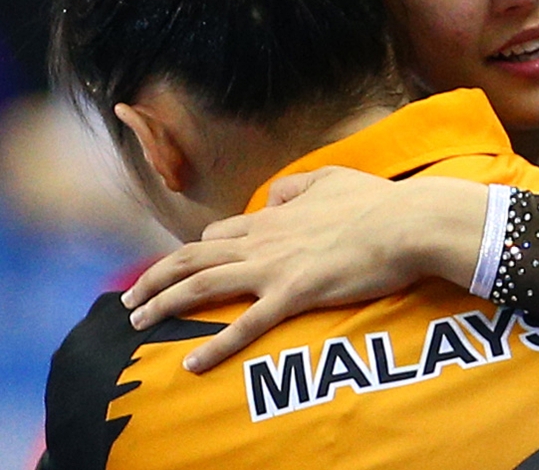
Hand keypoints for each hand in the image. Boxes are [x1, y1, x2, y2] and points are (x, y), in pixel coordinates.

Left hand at [121, 166, 486, 371]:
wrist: (406, 224)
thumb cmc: (376, 202)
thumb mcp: (332, 178)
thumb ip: (298, 185)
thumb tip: (276, 197)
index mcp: (274, 217)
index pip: (217, 235)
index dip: (194, 252)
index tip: (181, 270)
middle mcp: (264, 241)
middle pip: (192, 258)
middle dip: (154, 278)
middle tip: (129, 299)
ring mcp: (275, 268)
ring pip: (203, 285)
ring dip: (164, 303)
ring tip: (138, 321)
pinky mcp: (294, 295)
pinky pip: (245, 325)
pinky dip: (214, 346)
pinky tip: (192, 363)